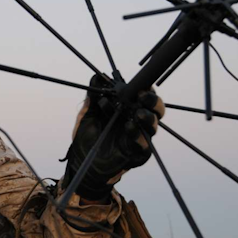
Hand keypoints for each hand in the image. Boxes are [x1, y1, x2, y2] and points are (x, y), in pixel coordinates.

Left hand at [62, 75, 164, 200]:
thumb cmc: (87, 136)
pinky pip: (143, 145)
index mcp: (129, 109)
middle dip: (152, 101)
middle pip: (156, 109)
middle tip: (142, 96)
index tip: (140, 84)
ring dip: (147, 117)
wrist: (82, 160)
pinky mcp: (138, 154)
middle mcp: (138, 121)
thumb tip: (95, 77)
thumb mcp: (87, 113)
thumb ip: (93, 97)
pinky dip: (137, 135)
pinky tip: (130, 127)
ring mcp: (140, 137)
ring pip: (152, 125)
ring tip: (137, 113)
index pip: (144, 95)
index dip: (146, 88)